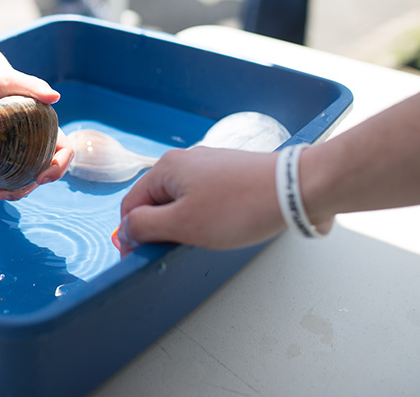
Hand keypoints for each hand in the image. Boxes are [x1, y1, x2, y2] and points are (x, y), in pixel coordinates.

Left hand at [0, 44, 72, 199]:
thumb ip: (34, 86)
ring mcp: (19, 148)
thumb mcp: (14, 79)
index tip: (41, 178)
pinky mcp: (1, 150)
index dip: (58, 169)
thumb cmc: (1, 77)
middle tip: (2, 194)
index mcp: (48, 128)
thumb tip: (55, 97)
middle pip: (39, 172)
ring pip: (19, 176)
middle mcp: (37, 141)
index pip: (64, 152)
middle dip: (25, 189)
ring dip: (4, 188)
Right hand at [113, 147, 285, 255]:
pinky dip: (205, 215)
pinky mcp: (230, 172)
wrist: (294, 189)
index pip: (131, 204)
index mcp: (166, 168)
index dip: (130, 234)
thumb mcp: (182, 224)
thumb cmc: (240, 207)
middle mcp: (185, 160)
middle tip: (176, 250)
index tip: (139, 258)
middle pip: (156, 200)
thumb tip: (125, 230)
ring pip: (181, 200)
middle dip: (160, 228)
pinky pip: (204, 196)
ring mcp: (209, 165)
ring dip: (184, 223)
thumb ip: (145, 226)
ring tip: (204, 239)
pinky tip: (223, 226)